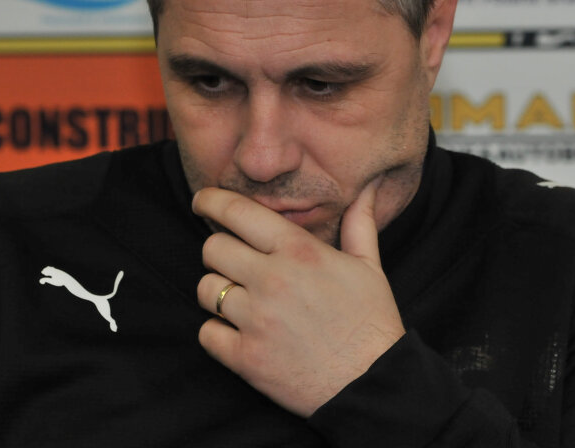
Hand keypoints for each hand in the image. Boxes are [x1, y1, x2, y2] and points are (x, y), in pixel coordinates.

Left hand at [193, 178, 405, 416]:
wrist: (372, 386)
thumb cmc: (371, 323)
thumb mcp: (369, 267)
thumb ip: (359, 223)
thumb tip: (369, 188)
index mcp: (299, 251)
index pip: (237, 212)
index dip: (211, 201)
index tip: (202, 201)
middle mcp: (272, 280)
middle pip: (212, 248)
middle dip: (218, 252)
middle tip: (233, 262)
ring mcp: (256, 320)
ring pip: (206, 289)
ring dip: (217, 292)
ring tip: (240, 300)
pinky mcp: (246, 358)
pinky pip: (206, 333)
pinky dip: (217, 333)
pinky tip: (239, 333)